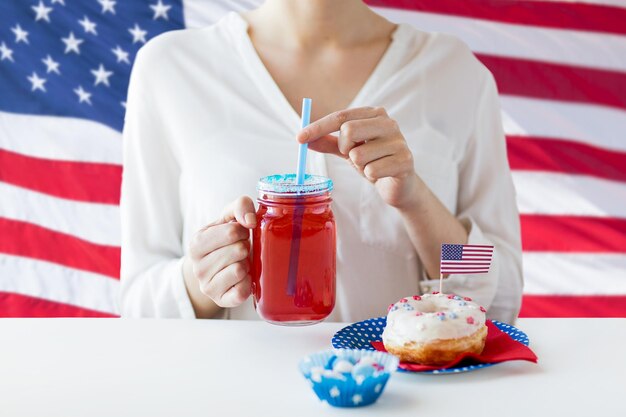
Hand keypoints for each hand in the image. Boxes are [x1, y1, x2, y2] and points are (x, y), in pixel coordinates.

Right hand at [187, 196, 255, 307]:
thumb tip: (250, 221)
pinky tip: (243, 278)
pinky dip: (248, 283)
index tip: (239, 234)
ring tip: (240, 263)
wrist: (218, 269)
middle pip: (238, 250)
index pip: (231, 232)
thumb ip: (240, 206)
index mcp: (196, 243)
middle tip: (240, 250)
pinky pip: (242, 291)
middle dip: (245, 247)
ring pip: (240, 270)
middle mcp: (197, 267)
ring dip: (247, 264)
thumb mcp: (229, 217)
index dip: (242, 231)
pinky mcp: (221, 301)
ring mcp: (207, 287)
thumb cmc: (226, 240)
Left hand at [297, 106, 418, 210]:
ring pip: (358, 154)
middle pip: (349, 129)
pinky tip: (381, 174)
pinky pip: (371, 170)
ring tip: (371, 166)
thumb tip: (303, 139)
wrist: (399, 184)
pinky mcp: (405, 161)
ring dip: (359, 166)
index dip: (318, 127)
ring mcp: (399, 141)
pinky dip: (370, 175)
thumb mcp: (348, 150)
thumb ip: (327, 142)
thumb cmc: (374, 161)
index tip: (299, 138)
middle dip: (344, 148)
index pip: (341, 116)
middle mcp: (389, 123)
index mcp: (374, 114)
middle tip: (352, 155)